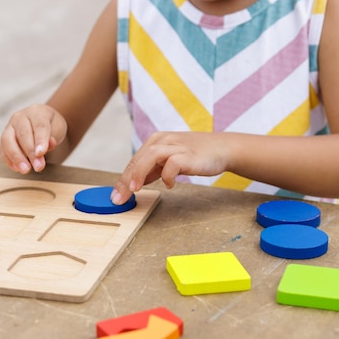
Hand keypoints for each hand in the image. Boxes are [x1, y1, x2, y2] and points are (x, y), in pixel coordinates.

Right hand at [0, 104, 66, 172]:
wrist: (45, 125)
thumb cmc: (52, 127)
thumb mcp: (58, 129)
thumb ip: (52, 138)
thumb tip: (44, 149)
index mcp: (36, 111)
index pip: (39, 126)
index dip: (40, 140)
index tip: (41, 153)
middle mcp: (20, 117)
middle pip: (23, 134)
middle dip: (30, 152)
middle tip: (38, 167)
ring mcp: (10, 127)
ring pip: (7, 140)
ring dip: (16, 157)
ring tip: (25, 170)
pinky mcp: (4, 138)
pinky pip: (2, 149)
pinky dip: (9, 160)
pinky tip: (17, 168)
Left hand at [110, 132, 229, 203]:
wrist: (222, 148)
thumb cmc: (194, 155)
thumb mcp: (168, 160)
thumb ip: (153, 170)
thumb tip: (133, 184)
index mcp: (156, 141)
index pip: (134, 161)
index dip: (123, 179)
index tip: (116, 196)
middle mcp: (163, 140)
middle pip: (138, 159)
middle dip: (126, 180)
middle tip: (120, 198)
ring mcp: (176, 146)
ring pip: (151, 156)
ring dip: (139, 174)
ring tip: (135, 190)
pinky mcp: (188, 155)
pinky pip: (172, 164)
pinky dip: (167, 176)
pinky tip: (170, 185)